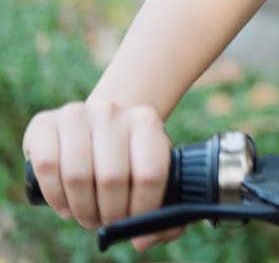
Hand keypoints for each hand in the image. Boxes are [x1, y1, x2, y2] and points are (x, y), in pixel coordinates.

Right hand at [22, 99, 182, 251]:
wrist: (93, 126)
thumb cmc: (126, 157)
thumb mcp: (150, 170)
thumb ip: (160, 210)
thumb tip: (144, 240)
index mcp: (146, 121)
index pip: (150, 174)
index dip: (141, 210)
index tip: (134, 228)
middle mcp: (112, 112)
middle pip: (112, 178)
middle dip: (109, 213)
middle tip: (107, 224)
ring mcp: (76, 114)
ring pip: (78, 176)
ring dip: (82, 209)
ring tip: (88, 216)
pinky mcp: (44, 123)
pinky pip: (47, 167)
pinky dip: (55, 197)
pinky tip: (65, 206)